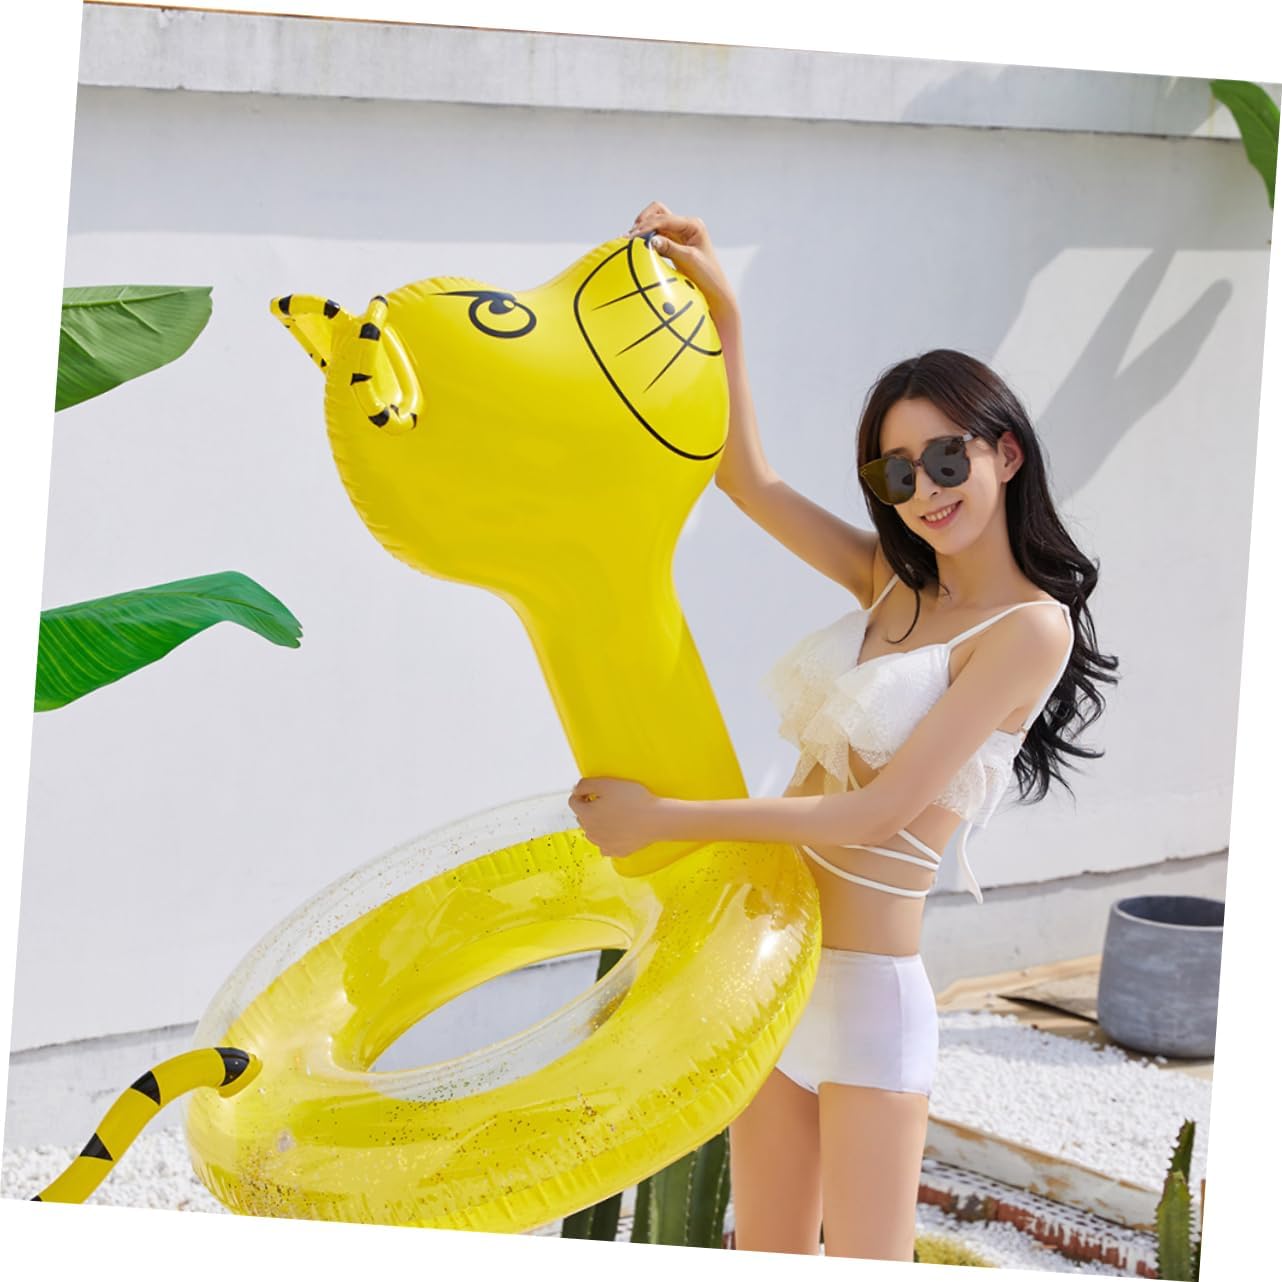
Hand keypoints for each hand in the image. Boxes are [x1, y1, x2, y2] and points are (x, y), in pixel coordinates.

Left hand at [568, 776, 663, 859]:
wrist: (655, 819)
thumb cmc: (633, 800)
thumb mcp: (607, 783)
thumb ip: (585, 785)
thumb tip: (576, 790)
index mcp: (586, 814)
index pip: (573, 802)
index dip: (583, 794)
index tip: (596, 792)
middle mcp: (590, 832)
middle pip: (582, 817)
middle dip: (590, 809)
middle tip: (609, 802)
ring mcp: (602, 844)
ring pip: (593, 831)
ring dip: (598, 824)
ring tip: (616, 816)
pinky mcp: (615, 851)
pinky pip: (605, 845)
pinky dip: (609, 838)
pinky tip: (620, 830)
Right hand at [625, 201, 737, 320]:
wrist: (714, 292)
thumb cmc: (707, 276)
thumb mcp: (689, 260)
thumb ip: (670, 248)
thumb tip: (651, 240)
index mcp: (693, 225)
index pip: (665, 218)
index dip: (647, 226)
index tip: (632, 237)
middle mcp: (685, 226)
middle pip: (658, 213)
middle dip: (643, 222)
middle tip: (629, 238)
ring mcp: (678, 235)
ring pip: (655, 224)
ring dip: (643, 231)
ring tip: (629, 243)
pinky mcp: (673, 245)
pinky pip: (656, 237)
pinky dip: (646, 241)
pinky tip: (636, 249)